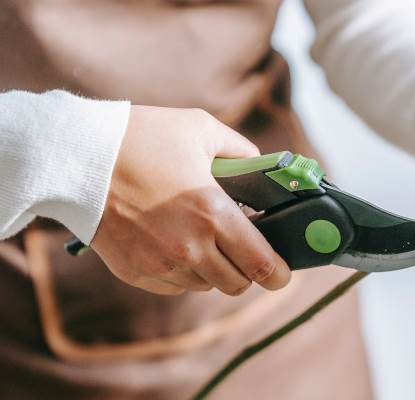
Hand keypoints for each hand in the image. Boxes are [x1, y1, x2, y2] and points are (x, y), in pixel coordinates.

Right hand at [91, 106, 289, 294]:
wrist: (76, 158)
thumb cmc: (141, 138)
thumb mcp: (200, 129)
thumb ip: (240, 149)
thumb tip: (260, 163)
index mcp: (212, 213)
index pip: (260, 264)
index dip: (279, 274)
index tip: (283, 274)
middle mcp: (189, 248)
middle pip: (237, 284)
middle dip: (247, 269)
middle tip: (243, 248)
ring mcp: (160, 265)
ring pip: (205, 285)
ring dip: (213, 269)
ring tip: (203, 238)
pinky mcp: (136, 273)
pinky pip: (175, 286)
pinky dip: (183, 272)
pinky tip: (175, 243)